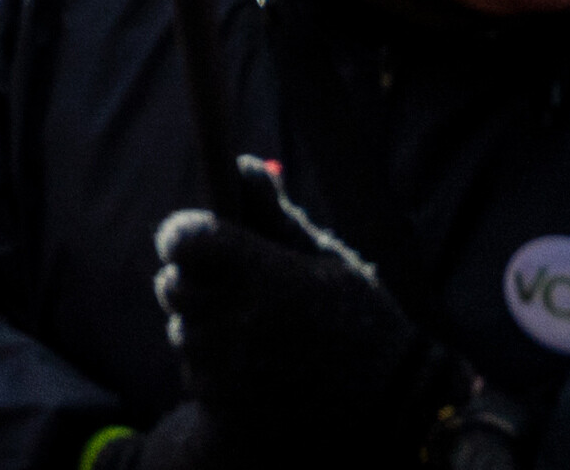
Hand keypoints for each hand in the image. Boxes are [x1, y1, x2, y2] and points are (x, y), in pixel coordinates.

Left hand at [154, 159, 474, 443]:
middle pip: (172, 284)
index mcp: (262, 274)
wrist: (396, 406)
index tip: (193, 238)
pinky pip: (196, 373)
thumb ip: (274, 215)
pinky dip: (217, 370)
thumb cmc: (361, 320)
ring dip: (206, 328)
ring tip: (260, 337)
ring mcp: (228, 366)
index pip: (183, 238)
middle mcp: (238, 317)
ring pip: (183, 330)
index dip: (183, 234)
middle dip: (193, 281)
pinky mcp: (223, 404)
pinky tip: (260, 372)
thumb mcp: (326, 261)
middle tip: (232, 291)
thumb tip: (241, 163)